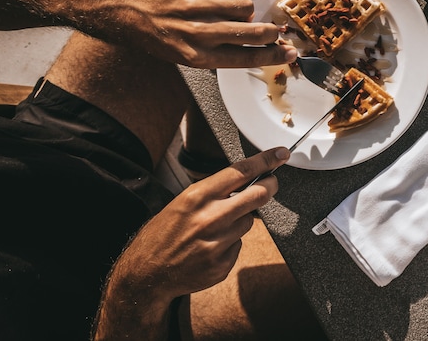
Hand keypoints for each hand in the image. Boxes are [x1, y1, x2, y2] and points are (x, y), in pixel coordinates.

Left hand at [107, 0, 295, 68]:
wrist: (124, 12)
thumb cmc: (157, 37)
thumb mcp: (186, 54)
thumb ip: (218, 50)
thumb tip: (254, 44)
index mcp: (197, 56)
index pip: (244, 58)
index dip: (271, 55)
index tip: (288, 53)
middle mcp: (197, 33)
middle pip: (250, 31)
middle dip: (268, 31)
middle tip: (273, 30)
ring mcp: (194, 6)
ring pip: (242, 5)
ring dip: (242, 9)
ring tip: (229, 12)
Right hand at [124, 148, 288, 297]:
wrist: (147, 273)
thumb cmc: (163, 234)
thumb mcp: (182, 203)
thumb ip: (214, 192)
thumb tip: (246, 179)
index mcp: (198, 197)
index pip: (241, 172)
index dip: (266, 161)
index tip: (280, 155)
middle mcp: (210, 218)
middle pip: (258, 195)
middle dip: (270, 186)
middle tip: (270, 184)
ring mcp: (218, 243)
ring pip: (250, 222)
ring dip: (241, 220)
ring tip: (216, 228)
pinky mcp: (222, 264)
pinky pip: (239, 245)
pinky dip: (230, 244)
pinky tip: (210, 247)